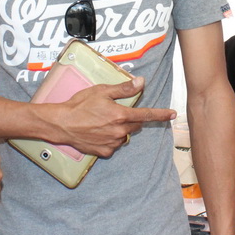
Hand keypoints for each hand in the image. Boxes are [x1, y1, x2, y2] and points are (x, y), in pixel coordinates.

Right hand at [55, 77, 175, 157]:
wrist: (62, 124)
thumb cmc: (80, 105)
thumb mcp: (101, 91)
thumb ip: (123, 89)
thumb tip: (141, 82)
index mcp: (120, 115)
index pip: (146, 115)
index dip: (161, 114)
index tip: (172, 114)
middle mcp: (119, 131)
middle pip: (135, 125)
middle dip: (130, 118)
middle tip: (115, 112)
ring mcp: (112, 143)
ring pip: (124, 135)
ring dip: (120, 129)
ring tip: (102, 122)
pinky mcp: (104, 152)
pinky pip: (114, 145)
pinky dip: (110, 139)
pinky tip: (97, 132)